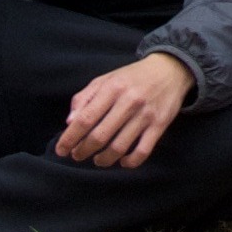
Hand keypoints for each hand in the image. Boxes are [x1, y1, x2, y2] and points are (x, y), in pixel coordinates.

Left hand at [55, 52, 192, 171]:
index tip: (61, 150)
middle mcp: (128, 101)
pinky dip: (130, 162)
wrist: (170, 69)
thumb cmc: (131, 77)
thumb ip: (84, 98)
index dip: (70, 138)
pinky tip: (122, 161)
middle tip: (77, 156)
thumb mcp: (105, 80)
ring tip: (97, 160)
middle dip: (83, 151)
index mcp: (112, 88)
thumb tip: (70, 122)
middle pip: (100, 136)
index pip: (85, 119)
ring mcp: (145, 115)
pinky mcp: (160, 125)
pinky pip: (143, 151)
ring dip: (104, 159)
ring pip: (119, 147)